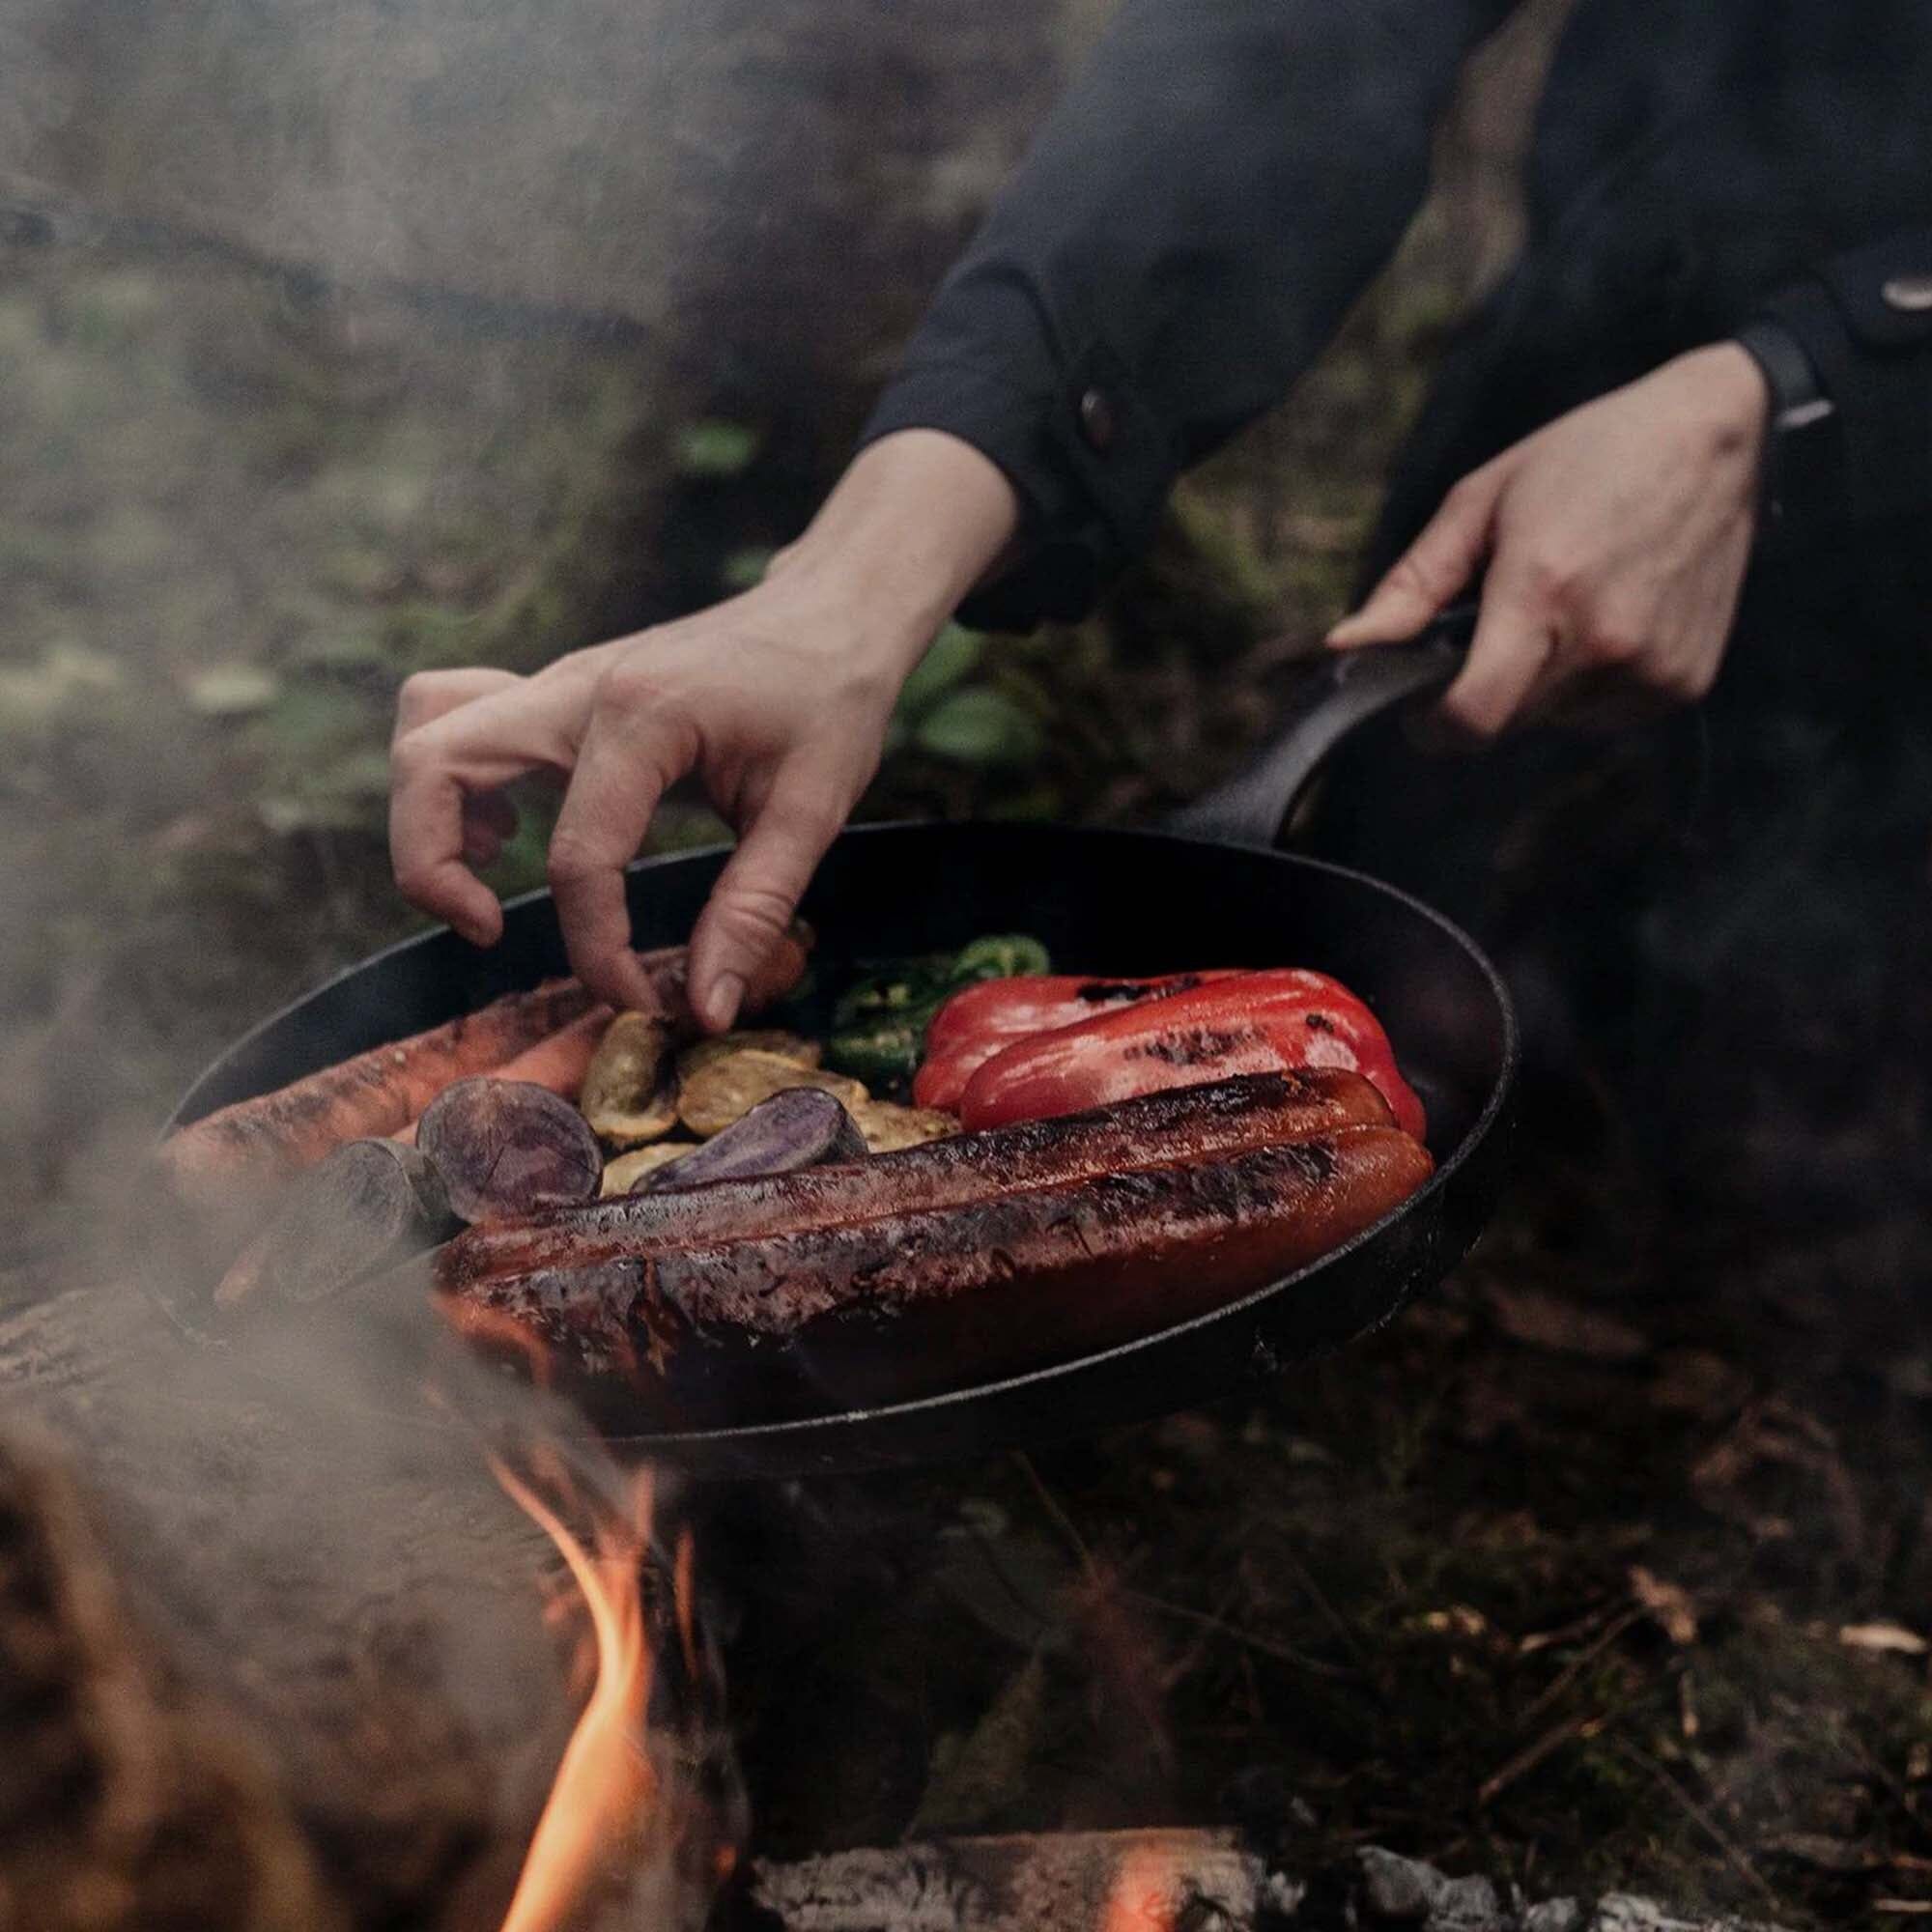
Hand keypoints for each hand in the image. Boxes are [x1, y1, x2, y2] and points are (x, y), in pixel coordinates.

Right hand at [389, 430, 1018, 1025]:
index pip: (579, 858)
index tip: (641, 1000)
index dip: (598, 950)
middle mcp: (577, 688)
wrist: (833, 610)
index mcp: (641, 716)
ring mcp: (559, 683)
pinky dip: (457, 781)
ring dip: (431, 815)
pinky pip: (461, 721)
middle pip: (435, 762)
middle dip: (431, 868)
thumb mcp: (813, 808)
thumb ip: (753, 910)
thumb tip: (707, 1009)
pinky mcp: (559, 693)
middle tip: (490, 931)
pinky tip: (515, 831)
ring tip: (491, 878)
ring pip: (429, 728)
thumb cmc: (831, 697)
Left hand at [1328, 342, 1770, 736]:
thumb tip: (1343, 648)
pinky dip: (1589, 682)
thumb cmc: (1586, 458)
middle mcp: (1603, 642)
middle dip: (1482, 689)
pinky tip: (1610, 614)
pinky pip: (1604, 714)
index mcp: (1542, 593)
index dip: (1432, 727)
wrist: (1716, 437)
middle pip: (1506, 722)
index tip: (1420, 705)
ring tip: (1567, 602)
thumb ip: (1410, 586)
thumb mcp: (1481, 502)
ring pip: (1553, 721)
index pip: (1472, 717)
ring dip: (1539, 683)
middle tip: (1499, 621)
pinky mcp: (1686, 683)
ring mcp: (1651, 669)